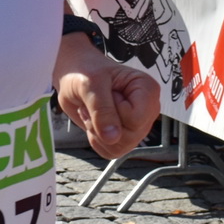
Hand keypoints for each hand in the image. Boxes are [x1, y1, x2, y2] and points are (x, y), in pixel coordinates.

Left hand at [55, 38, 159, 159]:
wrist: (75, 76)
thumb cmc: (85, 71)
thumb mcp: (90, 84)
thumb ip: (102, 109)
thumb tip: (113, 138)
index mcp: (148, 90)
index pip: (136, 119)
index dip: (115, 111)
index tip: (108, 93)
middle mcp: (148, 110)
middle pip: (130, 137)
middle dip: (103, 123)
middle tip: (95, 103)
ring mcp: (138, 126)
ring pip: (120, 147)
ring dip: (98, 132)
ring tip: (94, 110)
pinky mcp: (126, 137)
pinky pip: (111, 152)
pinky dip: (96, 139)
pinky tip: (94, 121)